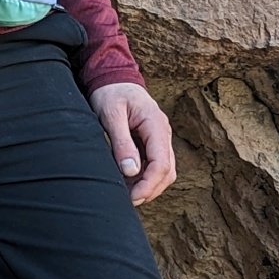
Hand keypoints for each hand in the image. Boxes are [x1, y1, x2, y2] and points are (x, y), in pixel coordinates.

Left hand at [88, 82, 175, 206]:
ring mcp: (160, 138)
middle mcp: (163, 133)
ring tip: (126, 193)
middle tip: (128, 201)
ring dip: (149, 186)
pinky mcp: (152, 142)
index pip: (162, 163)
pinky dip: (144, 178)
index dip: (149, 184)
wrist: (113, 77)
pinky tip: (127, 182)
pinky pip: (155, 165)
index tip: (132, 197)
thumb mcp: (111, 115)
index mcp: (156, 124)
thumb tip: (131, 171)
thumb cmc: (110, 93)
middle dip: (151, 190)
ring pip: (165, 171)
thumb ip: (121, 143)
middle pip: (168, 171)